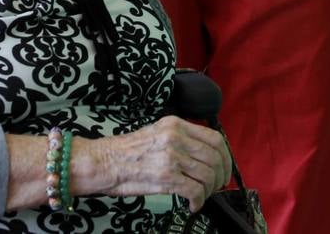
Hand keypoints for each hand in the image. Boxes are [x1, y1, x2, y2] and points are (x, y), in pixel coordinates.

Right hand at [80, 116, 231, 211]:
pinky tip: (192, 205)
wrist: (104, 162)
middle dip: (221, 176)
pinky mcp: (167, 176)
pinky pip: (196, 190)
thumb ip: (180, 138)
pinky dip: (198, 201)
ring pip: (208, 174)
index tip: (224, 168)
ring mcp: (172, 156)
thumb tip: (202, 153)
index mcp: (175, 124)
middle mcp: (176, 137)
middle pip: (215, 157)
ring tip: (203, 196)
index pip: (214, 138)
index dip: (226, 156)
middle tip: (217, 186)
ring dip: (210, 190)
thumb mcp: (156, 132)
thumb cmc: (126, 151)